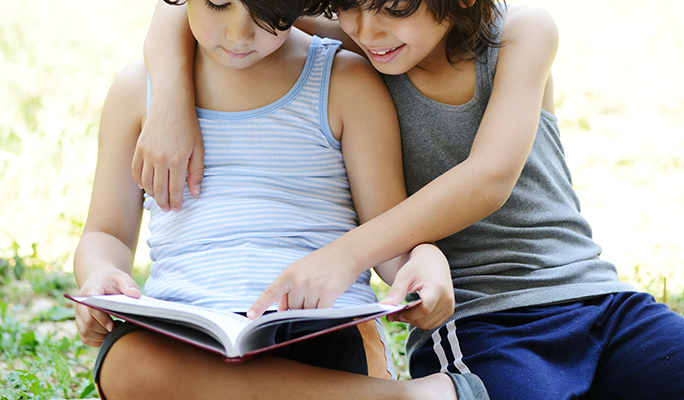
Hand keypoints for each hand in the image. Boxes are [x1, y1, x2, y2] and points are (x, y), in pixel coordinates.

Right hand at [74, 268, 140, 346]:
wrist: (99, 280)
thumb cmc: (112, 280)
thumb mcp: (121, 277)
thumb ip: (129, 284)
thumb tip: (136, 295)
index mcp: (89, 292)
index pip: (91, 308)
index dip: (102, 318)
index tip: (113, 326)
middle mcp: (80, 304)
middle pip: (88, 323)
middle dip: (104, 330)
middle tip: (120, 328)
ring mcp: (79, 315)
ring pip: (85, 332)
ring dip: (101, 337)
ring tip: (116, 331)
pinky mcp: (80, 322)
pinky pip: (84, 337)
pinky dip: (96, 341)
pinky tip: (109, 337)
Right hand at [131, 95, 203, 211]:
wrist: (170, 103)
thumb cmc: (189, 125)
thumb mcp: (199, 148)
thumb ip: (197, 172)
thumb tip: (195, 193)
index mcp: (178, 161)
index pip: (175, 190)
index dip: (176, 202)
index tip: (178, 208)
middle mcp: (160, 159)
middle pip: (159, 189)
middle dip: (164, 203)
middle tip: (168, 209)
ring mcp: (147, 154)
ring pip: (146, 182)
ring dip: (152, 194)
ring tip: (158, 200)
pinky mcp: (139, 147)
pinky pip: (136, 170)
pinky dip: (139, 181)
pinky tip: (144, 187)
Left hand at [247, 243, 364, 318]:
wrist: (347, 252)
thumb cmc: (324, 262)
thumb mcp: (301, 270)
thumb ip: (289, 288)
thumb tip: (282, 309)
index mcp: (288, 274)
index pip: (270, 292)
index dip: (259, 305)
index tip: (251, 316)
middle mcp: (298, 281)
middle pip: (293, 309)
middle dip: (301, 306)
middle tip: (314, 290)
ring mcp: (312, 287)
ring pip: (307, 312)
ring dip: (315, 306)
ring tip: (323, 289)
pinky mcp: (328, 293)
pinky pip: (322, 312)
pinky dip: (326, 309)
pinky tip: (331, 297)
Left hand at [380, 244, 453, 329]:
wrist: (434, 261)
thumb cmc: (417, 267)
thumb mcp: (404, 276)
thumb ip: (396, 291)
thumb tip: (383, 306)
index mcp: (437, 287)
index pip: (425, 309)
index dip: (408, 314)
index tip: (393, 313)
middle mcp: (447, 299)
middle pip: (424, 319)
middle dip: (406, 319)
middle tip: (392, 315)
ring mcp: (449, 306)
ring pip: (427, 325)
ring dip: (412, 322)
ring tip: (401, 313)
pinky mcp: (449, 311)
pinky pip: (432, 324)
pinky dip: (420, 321)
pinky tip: (411, 313)